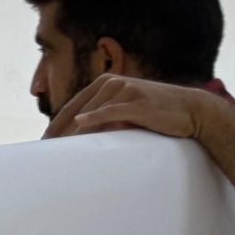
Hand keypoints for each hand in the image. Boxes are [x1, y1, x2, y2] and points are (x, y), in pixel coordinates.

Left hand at [45, 75, 211, 141]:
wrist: (192, 110)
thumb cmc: (157, 114)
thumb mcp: (126, 110)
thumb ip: (104, 116)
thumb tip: (80, 135)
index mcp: (104, 83)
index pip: (72, 107)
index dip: (55, 125)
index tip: (42, 143)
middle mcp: (111, 83)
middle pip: (76, 110)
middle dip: (58, 131)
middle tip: (42, 152)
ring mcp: (125, 90)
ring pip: (90, 112)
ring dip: (72, 131)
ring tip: (57, 150)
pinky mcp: (137, 101)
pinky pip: (111, 111)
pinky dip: (95, 117)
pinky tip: (81, 124)